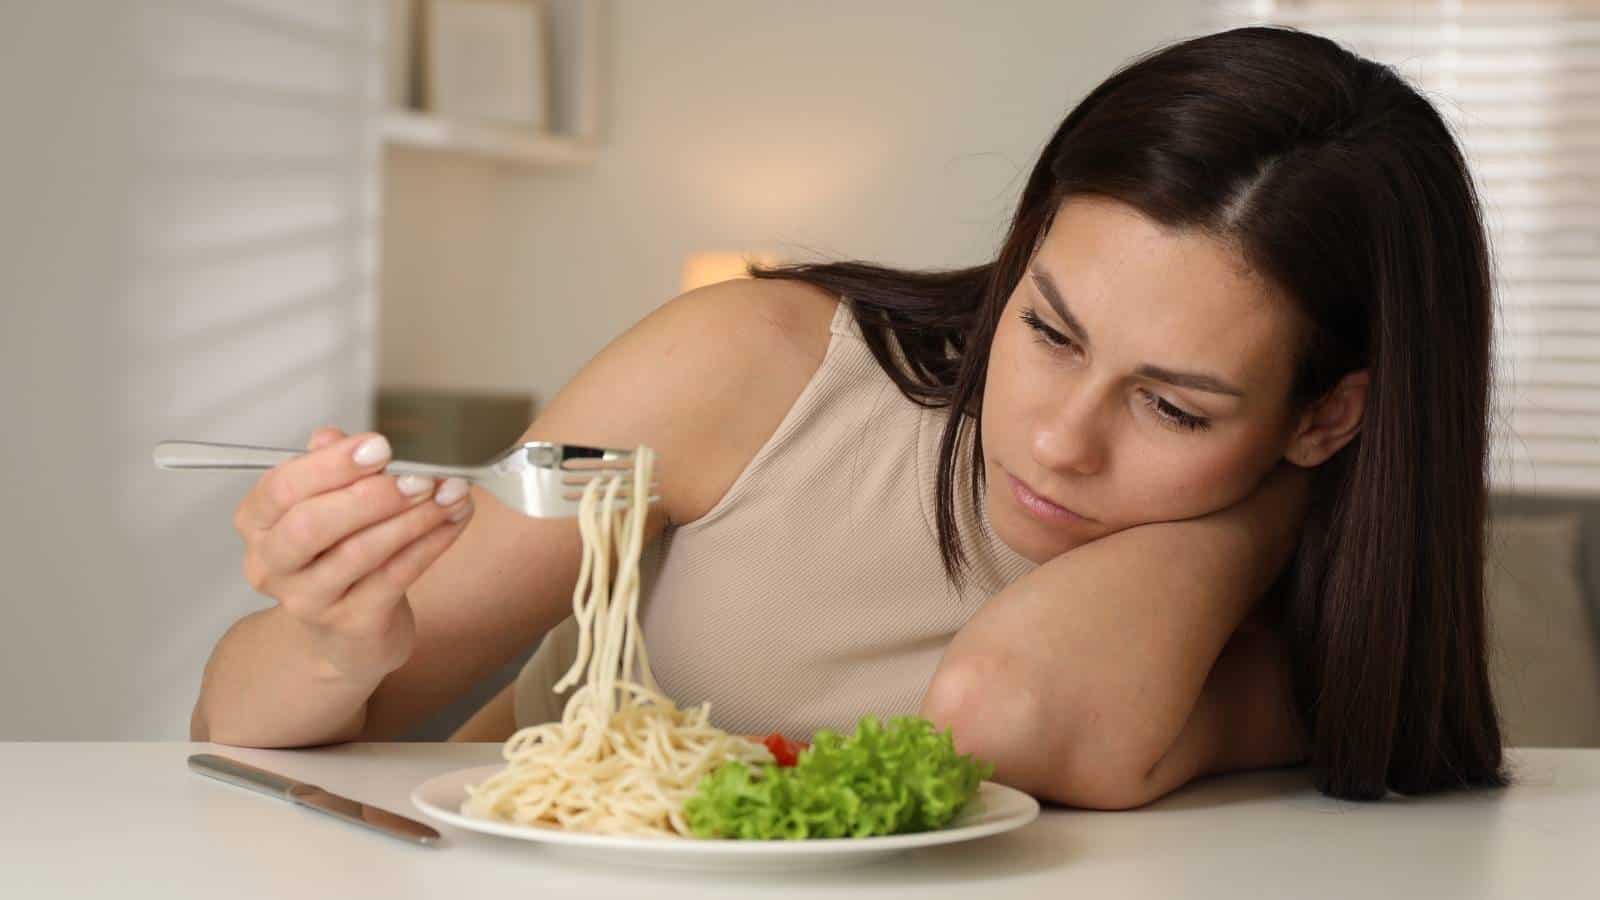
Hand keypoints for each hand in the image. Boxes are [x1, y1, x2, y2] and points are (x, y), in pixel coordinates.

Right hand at [233, 427, 474, 679]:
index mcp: (257, 523)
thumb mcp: (329, 505)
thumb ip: (331, 470)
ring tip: (451, 493)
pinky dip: (431, 543)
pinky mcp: (351, 624)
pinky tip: (454, 519)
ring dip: (414, 517)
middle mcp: (271, 564)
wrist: (346, 635)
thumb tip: (333, 435)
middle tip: (421, 477)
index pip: (281, 488)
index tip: (379, 446)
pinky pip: (396, 576)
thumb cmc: (337, 555)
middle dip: (373, 495)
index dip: (332, 464)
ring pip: (360, 552)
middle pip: (311, 524)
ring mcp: (309, 599)